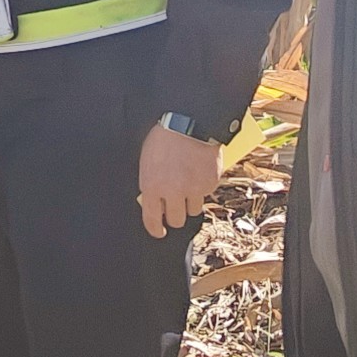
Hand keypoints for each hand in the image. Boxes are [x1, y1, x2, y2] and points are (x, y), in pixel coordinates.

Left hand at [136, 120, 221, 237]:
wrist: (190, 124)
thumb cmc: (164, 138)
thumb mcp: (147, 162)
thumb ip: (150, 184)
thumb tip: (153, 201)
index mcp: (152, 187)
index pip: (152, 219)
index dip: (155, 229)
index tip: (159, 232)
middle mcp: (173, 192)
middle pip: (176, 220)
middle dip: (175, 216)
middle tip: (175, 208)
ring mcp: (193, 190)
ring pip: (193, 211)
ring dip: (190, 202)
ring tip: (188, 186)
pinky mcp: (210, 184)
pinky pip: (206, 194)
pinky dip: (202, 188)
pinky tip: (197, 172)